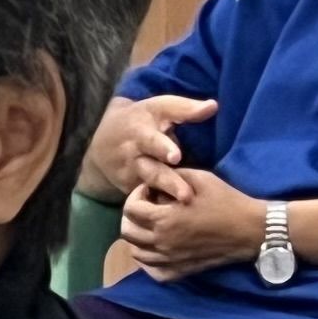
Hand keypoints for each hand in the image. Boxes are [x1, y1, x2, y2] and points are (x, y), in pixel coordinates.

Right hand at [84, 92, 215, 200]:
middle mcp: (133, 156)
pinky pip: (145, 198)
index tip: (176, 156)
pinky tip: (177, 212)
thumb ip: (184, 109)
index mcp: (140, 133)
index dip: (163, 148)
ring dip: (167, 195)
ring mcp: (130, 175)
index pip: (152, 139)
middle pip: (151, 170)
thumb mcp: (158, 108)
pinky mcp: (130, 189)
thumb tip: (213, 106)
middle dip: (167, 181)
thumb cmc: (141, 121)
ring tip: (185, 202)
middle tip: (185, 194)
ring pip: (149, 187)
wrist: (103, 142)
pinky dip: (159, 205)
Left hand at [120, 167, 265, 279]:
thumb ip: (171, 177)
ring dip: (138, 237)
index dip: (136, 195)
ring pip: (136, 253)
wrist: (250, 229)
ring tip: (152, 226)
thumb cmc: (226, 200)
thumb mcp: (199, 178)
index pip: (130, 209)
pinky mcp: (180, 271)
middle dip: (133, 216)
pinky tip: (157, 248)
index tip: (150, 190)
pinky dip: (148, 261)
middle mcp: (162, 243)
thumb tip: (153, 180)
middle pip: (127, 232)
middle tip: (148, 207)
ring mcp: (170, 260)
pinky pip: (153, 271)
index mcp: (164, 220)